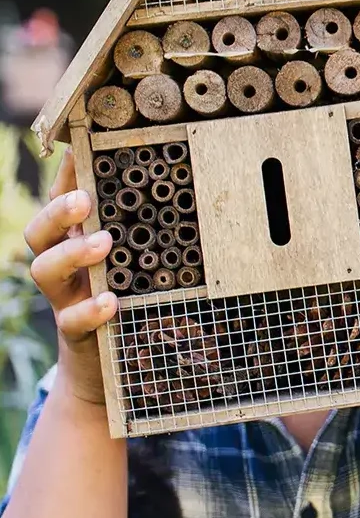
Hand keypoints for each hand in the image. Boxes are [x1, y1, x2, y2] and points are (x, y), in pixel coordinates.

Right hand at [23, 149, 117, 404]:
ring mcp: (64, 298)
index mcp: (71, 241)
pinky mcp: (76, 332)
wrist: (105, 367)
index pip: (58, 203)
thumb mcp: (130, 261)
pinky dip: (89, 310)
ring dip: (72, 253)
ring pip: (44, 270)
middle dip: (57, 212)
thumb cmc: (122, 298)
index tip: (78, 150)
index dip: (64, 178)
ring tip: (103, 244)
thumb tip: (162, 186)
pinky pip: (72, 320)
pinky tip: (109, 301)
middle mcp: (61, 266)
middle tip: (85, 200)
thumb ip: (136, 230)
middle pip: (38, 232)